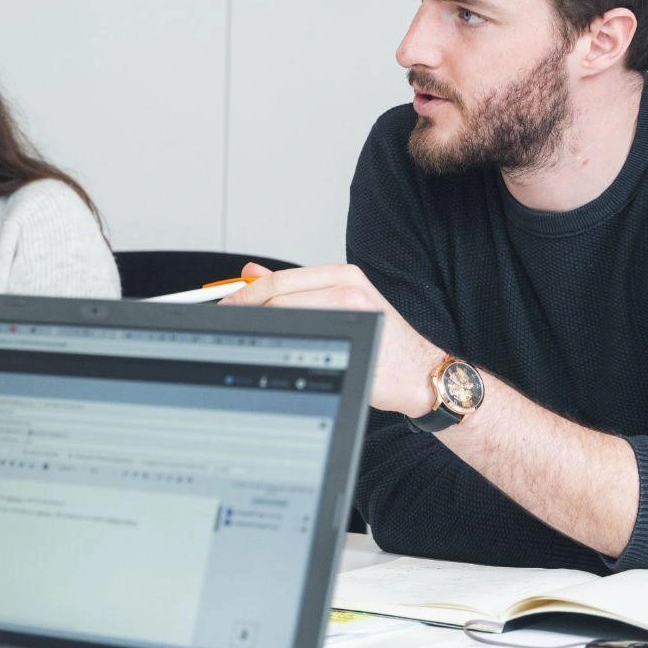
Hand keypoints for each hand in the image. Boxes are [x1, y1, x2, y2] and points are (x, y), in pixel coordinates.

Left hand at [221, 262, 442, 416]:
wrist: (423, 373)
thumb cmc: (383, 345)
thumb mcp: (338, 307)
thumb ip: (297, 291)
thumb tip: (251, 273)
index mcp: (342, 275)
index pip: (278, 279)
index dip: (245, 294)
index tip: (225, 308)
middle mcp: (348, 285)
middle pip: (277, 294)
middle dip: (246, 311)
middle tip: (228, 327)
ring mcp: (354, 308)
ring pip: (288, 314)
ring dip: (264, 328)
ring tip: (252, 343)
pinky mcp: (357, 333)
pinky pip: (308, 338)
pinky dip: (286, 345)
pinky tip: (281, 358)